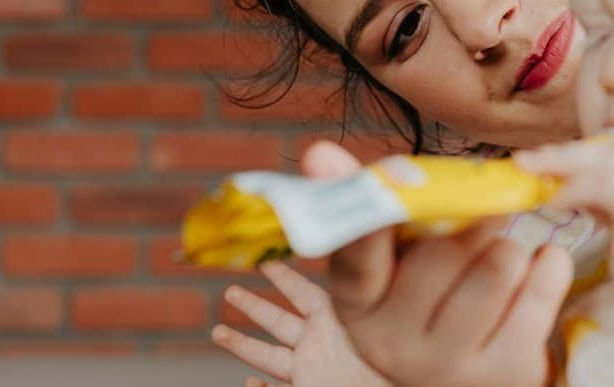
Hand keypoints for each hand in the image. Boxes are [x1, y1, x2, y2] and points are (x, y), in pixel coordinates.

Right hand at [213, 261, 388, 386]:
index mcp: (337, 323)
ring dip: (241, 345)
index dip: (283, 276)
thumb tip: (360, 240)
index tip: (264, 259)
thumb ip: (362, 286)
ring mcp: (312, 372)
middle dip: (253, 305)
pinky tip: (247, 383)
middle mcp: (320, 345)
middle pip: (277, 321)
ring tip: (216, 331)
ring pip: (267, 356)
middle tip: (230, 289)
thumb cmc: (397, 364)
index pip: (303, 293)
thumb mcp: (378, 321)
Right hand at [312, 141, 575, 386]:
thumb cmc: (427, 295)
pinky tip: (540, 265)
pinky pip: (541, 291)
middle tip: (480, 218)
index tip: (379, 168)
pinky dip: (549, 266)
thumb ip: (372, 204)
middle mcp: (393, 345)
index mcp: (357, 306)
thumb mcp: (392, 260)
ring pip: (498, 265)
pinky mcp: (506, 374)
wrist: (465, 378)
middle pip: (443, 252)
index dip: (371, 214)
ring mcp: (449, 366)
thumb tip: (322, 152)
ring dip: (507, 246)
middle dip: (470, 224)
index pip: (358, 259)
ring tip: (500, 255)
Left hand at [515, 135, 613, 301]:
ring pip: (601, 160)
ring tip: (528, 169)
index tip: (562, 161)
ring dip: (560, 164)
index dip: (594, 156)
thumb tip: (587, 197)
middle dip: (570, 153)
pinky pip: (595, 183)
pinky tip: (552, 203)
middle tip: (532, 158)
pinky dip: (570, 191)